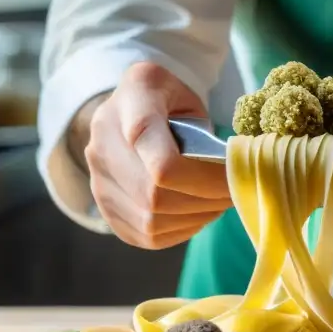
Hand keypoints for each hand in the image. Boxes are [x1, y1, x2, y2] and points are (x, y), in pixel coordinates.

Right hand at [82, 62, 231, 248]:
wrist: (127, 113)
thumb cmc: (167, 103)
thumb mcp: (187, 95)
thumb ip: (204, 127)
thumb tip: (226, 173)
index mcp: (132, 99)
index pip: (151, 144)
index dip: (199, 173)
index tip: (233, 173)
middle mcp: (102, 142)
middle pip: (154, 193)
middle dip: (204, 198)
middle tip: (234, 192)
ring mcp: (98, 180)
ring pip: (151, 220)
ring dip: (195, 217)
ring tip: (218, 202)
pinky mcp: (106, 210)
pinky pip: (146, 235)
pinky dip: (181, 230)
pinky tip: (197, 213)